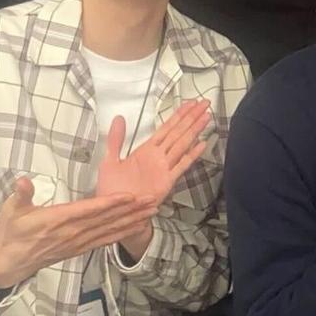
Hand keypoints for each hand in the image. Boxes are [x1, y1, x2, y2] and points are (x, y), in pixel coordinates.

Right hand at [0, 177, 158, 290]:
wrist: (6, 264)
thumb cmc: (9, 234)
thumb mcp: (11, 211)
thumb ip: (21, 195)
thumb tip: (23, 181)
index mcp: (57, 220)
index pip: (89, 210)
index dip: (111, 203)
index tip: (130, 195)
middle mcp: (71, 233)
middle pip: (107, 220)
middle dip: (131, 210)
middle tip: (153, 199)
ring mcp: (76, 243)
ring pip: (109, 231)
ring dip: (132, 221)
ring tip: (152, 211)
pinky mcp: (77, 250)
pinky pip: (103, 241)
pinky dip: (120, 234)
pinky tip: (134, 228)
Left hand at [96, 101, 212, 257]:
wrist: (115, 212)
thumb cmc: (112, 189)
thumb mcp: (109, 160)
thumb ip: (115, 139)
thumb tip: (119, 118)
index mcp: (146, 150)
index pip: (166, 127)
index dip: (179, 114)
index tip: (190, 103)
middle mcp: (158, 156)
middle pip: (178, 132)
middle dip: (192, 117)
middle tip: (204, 103)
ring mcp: (164, 168)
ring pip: (182, 144)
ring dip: (194, 130)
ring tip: (206, 117)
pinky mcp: (167, 181)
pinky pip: (181, 165)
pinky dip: (192, 155)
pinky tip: (202, 144)